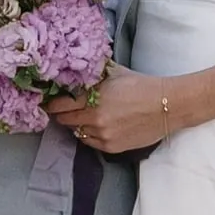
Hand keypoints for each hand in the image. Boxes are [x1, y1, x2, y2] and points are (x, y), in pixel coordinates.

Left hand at [50, 69, 177, 156]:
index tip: (48, 100)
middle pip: (64, 120)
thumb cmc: (141, 85)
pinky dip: (88, 134)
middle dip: (61, 113)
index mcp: (93, 97)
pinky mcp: (111, 147)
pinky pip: (89, 142)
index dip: (51, 103)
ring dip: (76, 124)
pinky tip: (96, 125)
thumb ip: (93, 73)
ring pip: (77, 131)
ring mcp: (103, 135)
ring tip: (84, 115)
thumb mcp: (115, 72)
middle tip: (63, 108)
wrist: (166, 106)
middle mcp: (94, 118)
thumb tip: (73, 67)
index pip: (59, 104)